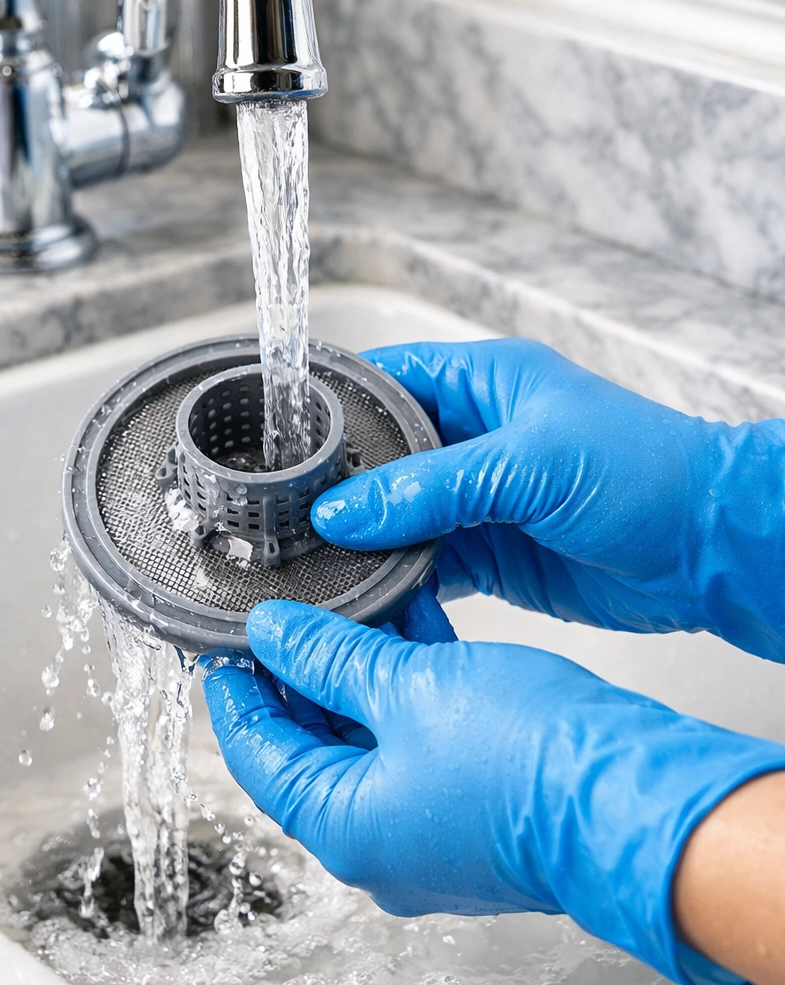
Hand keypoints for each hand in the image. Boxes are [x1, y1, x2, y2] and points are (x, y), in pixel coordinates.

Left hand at [202, 600, 784, 984]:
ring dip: (358, 669)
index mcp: (343, 826)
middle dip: (300, 671)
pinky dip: (405, 686)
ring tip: (346, 604)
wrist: (636, 796)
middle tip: (285, 615)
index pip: (258, 753)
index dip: (236, 692)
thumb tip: (274, 634)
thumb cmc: (528, 759)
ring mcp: (427, 825)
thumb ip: (329, 656)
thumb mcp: (406, 687)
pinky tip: (407, 626)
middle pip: (311, 743)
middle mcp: (379, 840)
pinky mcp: (469, 801)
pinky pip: (415, 738)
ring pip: (368, 734)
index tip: (224, 647)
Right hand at [310, 340, 784, 661]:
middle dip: (337, 487)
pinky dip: (397, 581)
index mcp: (481, 384)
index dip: (334, 407)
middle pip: (379, 458)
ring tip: (315, 561)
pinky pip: (424, 564)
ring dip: (362, 541)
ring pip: (395, 517)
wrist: (710, 549)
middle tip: (288, 516)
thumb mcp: (532, 463)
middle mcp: (471, 439)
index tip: (283, 441)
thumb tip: (345, 508)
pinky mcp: (488, 554)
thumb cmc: (648, 471)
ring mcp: (476, 500)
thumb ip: (433, 485)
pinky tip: (370, 595)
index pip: (385, 381)